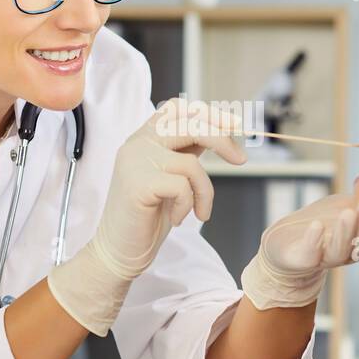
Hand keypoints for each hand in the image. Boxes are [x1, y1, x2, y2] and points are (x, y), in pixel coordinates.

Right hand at [48, 97, 244, 335]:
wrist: (118, 250)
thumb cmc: (148, 217)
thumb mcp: (172, 177)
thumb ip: (186, 152)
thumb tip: (221, 131)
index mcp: (144, 138)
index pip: (178, 108)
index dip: (209, 113)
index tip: (234, 126)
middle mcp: (137, 143)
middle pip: (188, 123)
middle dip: (221, 139)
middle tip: (240, 160)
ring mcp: (135, 161)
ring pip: (191, 162)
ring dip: (205, 191)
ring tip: (200, 212)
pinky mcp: (138, 183)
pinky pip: (183, 186)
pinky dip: (188, 205)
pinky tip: (177, 219)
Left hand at [240, 193, 358, 309]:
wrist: (288, 246)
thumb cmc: (325, 224)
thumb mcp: (349, 207)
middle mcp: (351, 252)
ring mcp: (327, 258)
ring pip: (341, 249)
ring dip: (346, 231)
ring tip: (349, 213)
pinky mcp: (304, 260)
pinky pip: (310, 252)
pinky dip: (314, 239)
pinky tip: (317, 226)